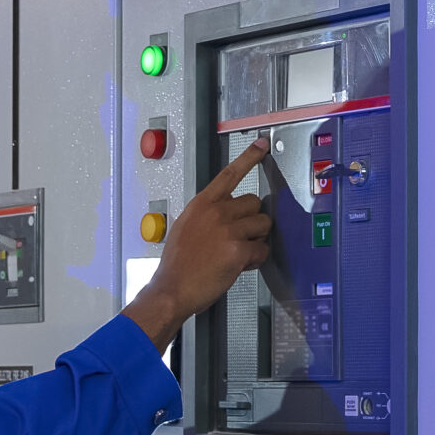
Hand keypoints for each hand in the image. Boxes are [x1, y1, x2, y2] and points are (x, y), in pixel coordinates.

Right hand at [122, 136, 274, 348]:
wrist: (171, 289)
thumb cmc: (178, 264)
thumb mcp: (186, 228)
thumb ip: (207, 216)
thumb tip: (228, 216)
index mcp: (201, 204)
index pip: (229, 174)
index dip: (248, 158)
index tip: (262, 145)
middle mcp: (216, 212)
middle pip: (254, 203)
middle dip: (252, 220)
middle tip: (239, 237)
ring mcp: (228, 230)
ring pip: (263, 225)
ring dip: (256, 239)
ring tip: (238, 253)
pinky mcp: (238, 250)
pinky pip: (262, 249)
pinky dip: (256, 259)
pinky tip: (240, 266)